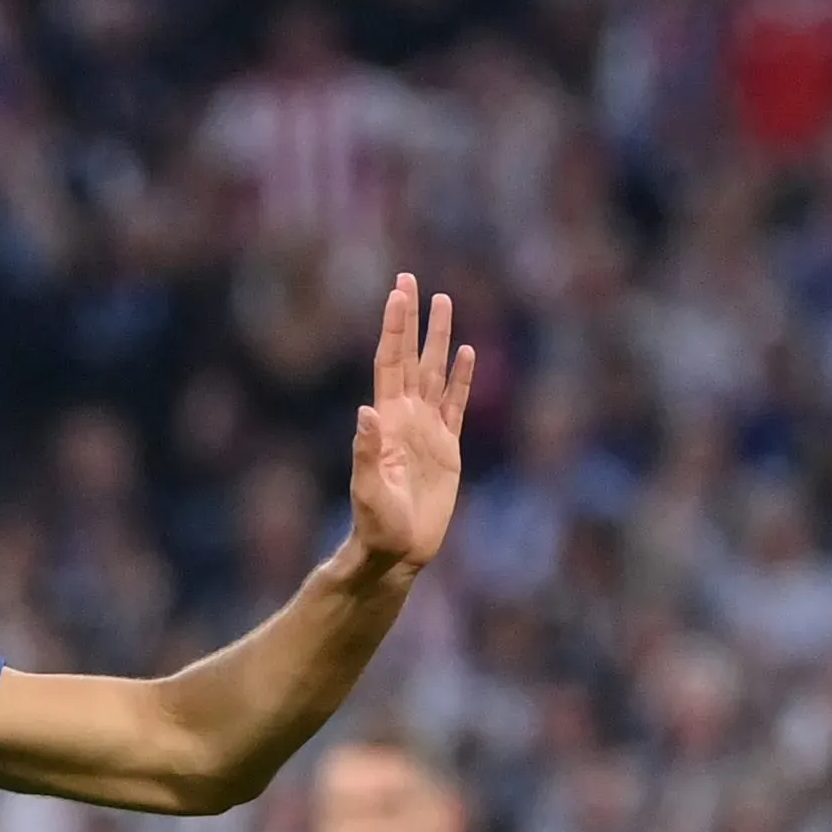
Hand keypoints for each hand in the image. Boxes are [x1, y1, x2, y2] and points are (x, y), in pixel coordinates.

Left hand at [336, 274, 479, 575]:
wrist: (396, 553)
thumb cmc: (376, 527)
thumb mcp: (369, 491)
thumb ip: (366, 453)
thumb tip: (365, 413)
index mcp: (387, 421)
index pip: (391, 362)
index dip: (395, 327)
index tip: (398, 292)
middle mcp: (406, 417)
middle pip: (411, 356)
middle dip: (412, 318)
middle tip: (410, 278)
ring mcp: (427, 430)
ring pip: (435, 372)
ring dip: (439, 337)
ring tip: (444, 301)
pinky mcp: (447, 448)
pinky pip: (455, 404)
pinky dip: (460, 377)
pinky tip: (466, 352)